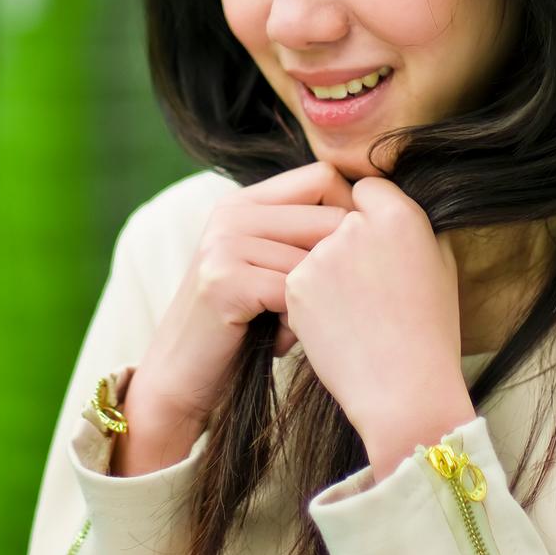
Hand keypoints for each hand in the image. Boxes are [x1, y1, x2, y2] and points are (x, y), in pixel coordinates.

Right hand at [128, 162, 354, 428]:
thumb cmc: (241, 328)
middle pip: (328, 214)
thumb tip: (376, 219)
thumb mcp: (266, 269)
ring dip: (321, 301)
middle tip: (331, 306)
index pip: (322, 176)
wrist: (179, 378)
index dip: (351, 213)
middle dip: (342, 263)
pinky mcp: (223, 280)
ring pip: (316, 258)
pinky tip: (284, 342)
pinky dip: (301, 323)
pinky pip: (294, 291)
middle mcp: (231, 213)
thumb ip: (300, 238)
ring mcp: (224, 244)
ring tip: (303, 328)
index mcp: (244, 201)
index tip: (357, 258)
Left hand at [282, 175, 473, 454]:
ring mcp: (322, 254)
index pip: (368, 189)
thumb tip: (388, 208)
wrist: (404, 392)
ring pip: (314, 249)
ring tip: (353, 314)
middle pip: (336, 217)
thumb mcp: (441, 266)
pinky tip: (334, 328)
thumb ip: (413, 227)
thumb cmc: (431, 334)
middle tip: (364, 287)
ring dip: (324, 271)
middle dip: (342, 242)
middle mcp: (356, 226)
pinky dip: (309, 300)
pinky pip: (298, 279)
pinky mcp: (296, 284)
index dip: (368, 213)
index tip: (374, 244)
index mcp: (399, 216)